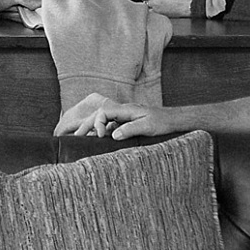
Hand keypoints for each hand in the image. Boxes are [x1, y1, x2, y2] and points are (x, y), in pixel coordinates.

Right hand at [52, 92, 168, 142]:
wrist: (172, 120)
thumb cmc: (162, 122)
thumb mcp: (147, 127)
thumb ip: (130, 129)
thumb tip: (113, 135)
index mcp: (126, 110)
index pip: (103, 112)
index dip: (97, 123)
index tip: (100, 136)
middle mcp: (123, 111)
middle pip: (99, 114)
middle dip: (86, 124)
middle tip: (76, 135)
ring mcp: (124, 117)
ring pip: (102, 119)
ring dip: (92, 127)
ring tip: (81, 136)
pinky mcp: (126, 123)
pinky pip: (110, 125)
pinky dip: (101, 130)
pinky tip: (97, 139)